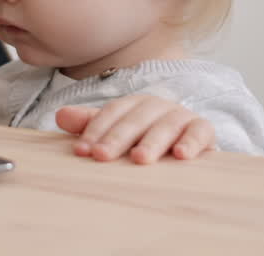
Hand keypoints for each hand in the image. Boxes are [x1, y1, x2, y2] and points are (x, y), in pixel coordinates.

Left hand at [55, 94, 215, 163]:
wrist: (188, 143)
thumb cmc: (145, 138)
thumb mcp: (117, 131)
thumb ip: (91, 124)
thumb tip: (60, 116)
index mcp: (132, 105)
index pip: (111, 114)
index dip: (95, 130)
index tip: (82, 151)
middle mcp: (156, 106)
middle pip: (134, 120)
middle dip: (117, 137)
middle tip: (102, 155)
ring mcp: (180, 116)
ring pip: (164, 126)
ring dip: (151, 141)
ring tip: (139, 158)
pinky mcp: (203, 128)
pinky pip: (199, 131)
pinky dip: (191, 142)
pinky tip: (181, 155)